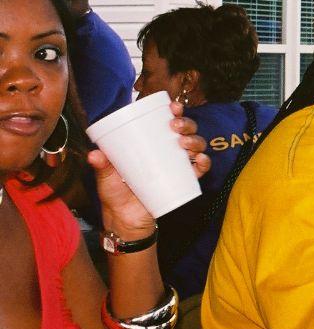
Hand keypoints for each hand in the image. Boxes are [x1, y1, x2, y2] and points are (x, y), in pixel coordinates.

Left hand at [92, 102, 211, 237]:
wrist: (124, 221)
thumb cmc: (115, 194)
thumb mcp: (106, 177)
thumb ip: (102, 165)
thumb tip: (93, 154)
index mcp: (151, 143)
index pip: (167, 121)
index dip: (175, 111)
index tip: (173, 107)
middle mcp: (168, 151)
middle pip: (186, 131)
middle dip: (186, 124)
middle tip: (175, 126)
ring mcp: (178, 165)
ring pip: (196, 146)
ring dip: (195, 141)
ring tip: (184, 144)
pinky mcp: (184, 181)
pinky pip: (200, 170)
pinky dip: (204, 163)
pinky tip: (200, 160)